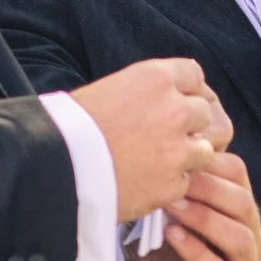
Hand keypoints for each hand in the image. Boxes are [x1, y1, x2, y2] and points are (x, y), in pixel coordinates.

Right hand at [70, 56, 230, 216]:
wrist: (54, 166)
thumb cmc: (69, 126)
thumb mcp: (108, 90)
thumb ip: (144, 92)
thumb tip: (158, 101)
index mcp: (155, 78)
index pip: (193, 75)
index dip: (186, 91)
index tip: (177, 102)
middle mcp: (174, 109)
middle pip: (204, 112)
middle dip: (190, 124)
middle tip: (166, 136)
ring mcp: (177, 149)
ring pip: (206, 150)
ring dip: (187, 157)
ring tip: (158, 163)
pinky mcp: (172, 184)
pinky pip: (185, 183)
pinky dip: (170, 185)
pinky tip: (146, 184)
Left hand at [127, 153, 260, 260]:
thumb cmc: (155, 254)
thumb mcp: (166, 212)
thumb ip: (178, 184)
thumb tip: (172, 143)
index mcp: (240, 215)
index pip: (239, 176)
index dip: (209, 162)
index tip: (175, 154)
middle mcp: (251, 243)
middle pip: (244, 205)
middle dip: (207, 189)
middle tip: (172, 180)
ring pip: (240, 239)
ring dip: (204, 219)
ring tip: (171, 207)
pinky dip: (197, 253)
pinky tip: (172, 238)